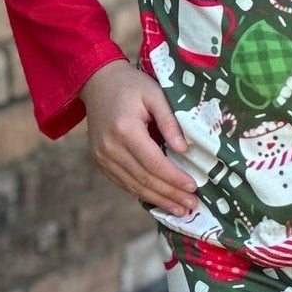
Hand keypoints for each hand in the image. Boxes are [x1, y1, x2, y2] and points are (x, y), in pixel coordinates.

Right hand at [81, 61, 194, 214]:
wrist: (97, 82)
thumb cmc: (131, 85)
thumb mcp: (155, 94)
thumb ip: (170, 121)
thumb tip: (184, 149)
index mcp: (125, 129)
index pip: (154, 163)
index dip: (174, 178)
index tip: (194, 187)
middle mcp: (110, 147)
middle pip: (144, 179)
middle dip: (170, 195)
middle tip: (192, 205)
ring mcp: (102, 157)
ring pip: (133, 185)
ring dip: (158, 200)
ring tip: (179, 209)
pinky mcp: (99, 161)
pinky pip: (123, 183)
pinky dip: (142, 193)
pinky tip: (159, 199)